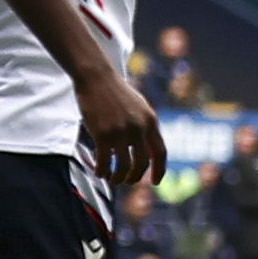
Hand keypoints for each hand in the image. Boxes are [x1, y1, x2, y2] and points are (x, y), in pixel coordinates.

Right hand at [77, 73, 164, 196]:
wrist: (97, 77)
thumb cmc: (116, 92)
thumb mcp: (139, 107)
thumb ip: (144, 126)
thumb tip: (146, 148)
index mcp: (151, 121)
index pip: (160, 152)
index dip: (160, 170)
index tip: (156, 182)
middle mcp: (138, 128)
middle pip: (142, 163)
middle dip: (135, 176)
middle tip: (129, 182)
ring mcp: (120, 132)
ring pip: (123, 166)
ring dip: (118, 177)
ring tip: (113, 180)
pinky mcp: (102, 134)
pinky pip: (104, 161)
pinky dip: (102, 170)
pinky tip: (99, 172)